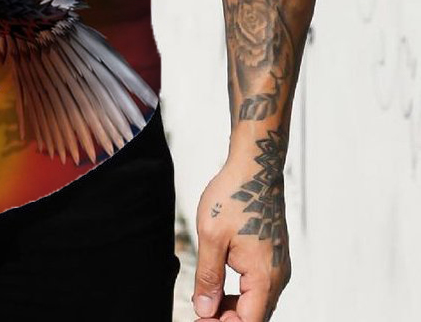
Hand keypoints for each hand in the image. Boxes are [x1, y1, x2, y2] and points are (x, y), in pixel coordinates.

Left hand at [191, 152, 291, 321]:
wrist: (254, 169)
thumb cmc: (233, 197)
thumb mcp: (211, 237)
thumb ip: (208, 277)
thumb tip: (204, 310)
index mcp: (264, 277)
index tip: (199, 319)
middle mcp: (277, 276)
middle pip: (254, 316)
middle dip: (226, 319)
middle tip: (199, 311)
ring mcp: (277, 266)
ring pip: (257, 302)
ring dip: (233, 308)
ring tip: (205, 301)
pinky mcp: (273, 257)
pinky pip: (259, 286)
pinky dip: (240, 293)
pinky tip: (219, 285)